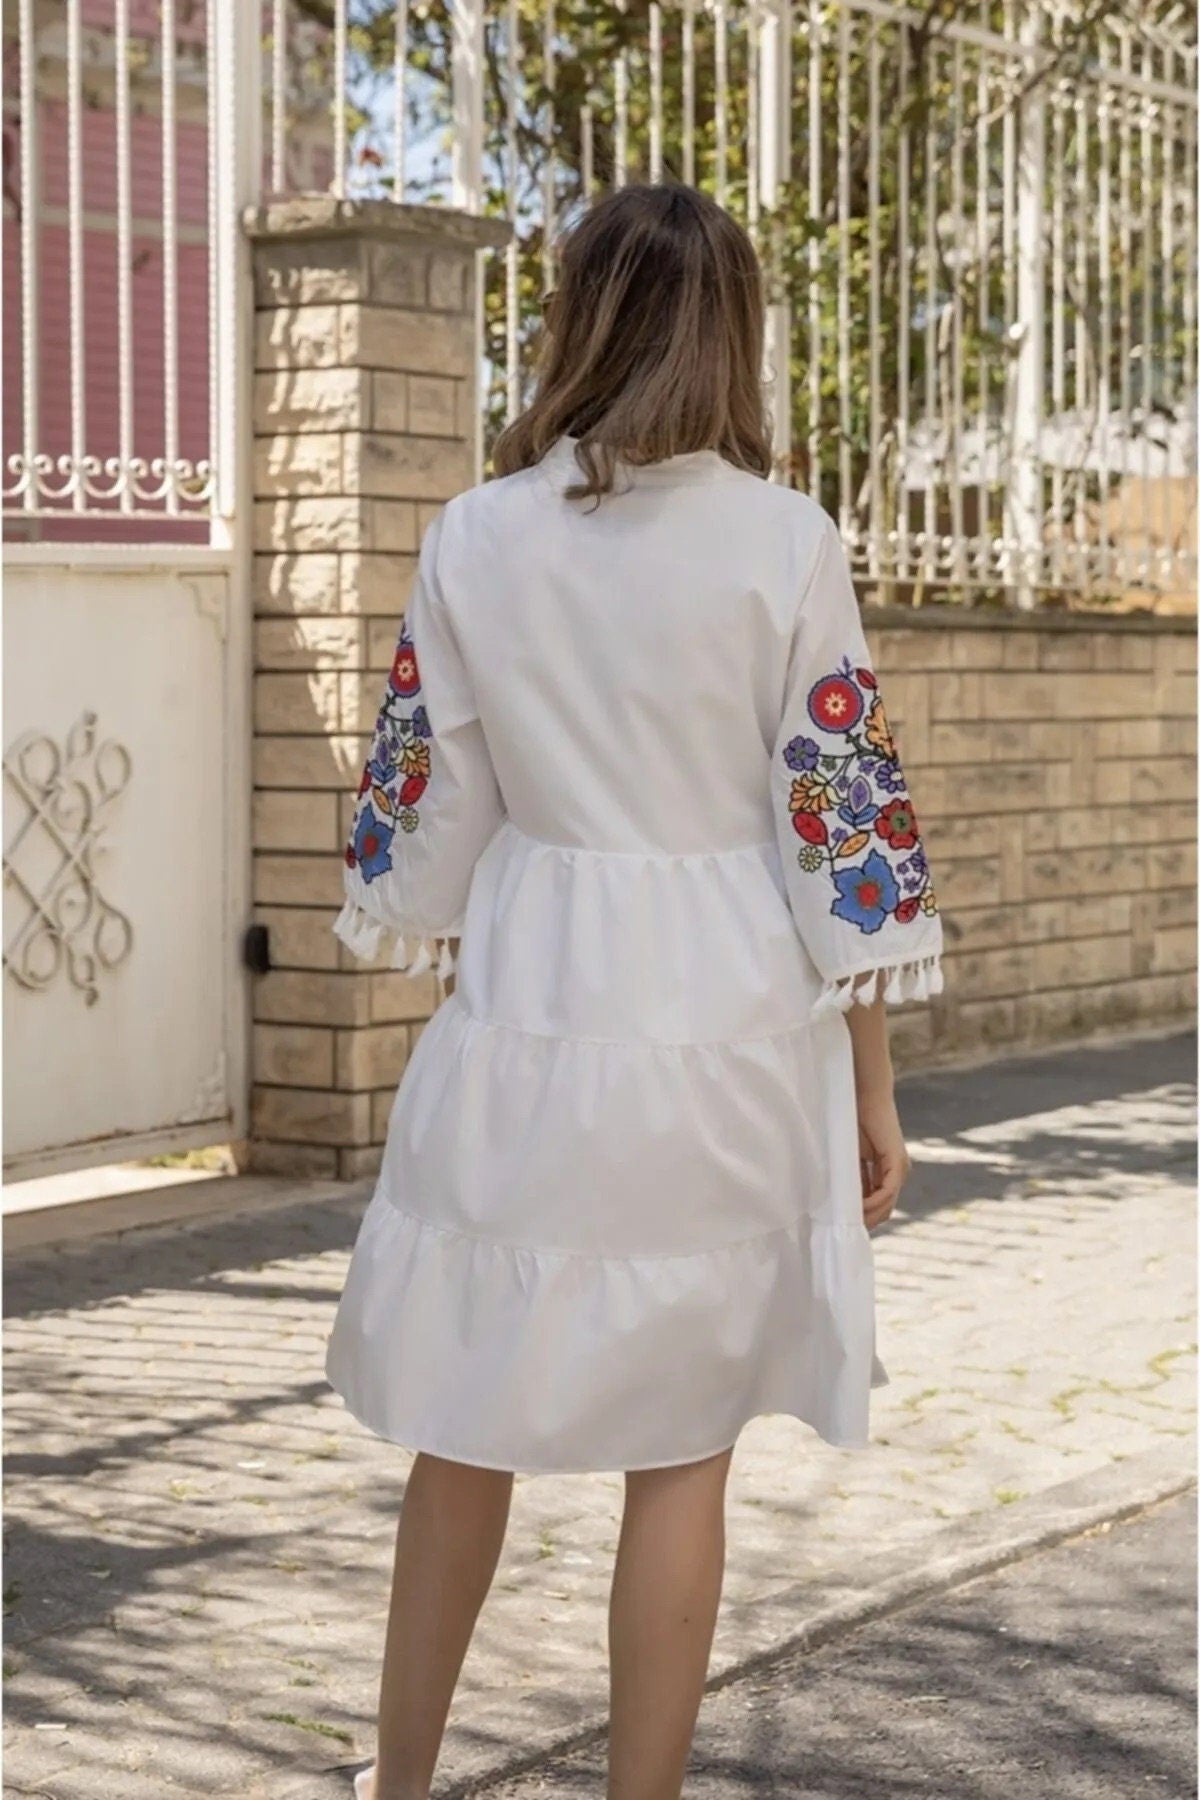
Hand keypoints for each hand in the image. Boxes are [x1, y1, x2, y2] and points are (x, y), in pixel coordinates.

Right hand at [856, 1089, 909, 1230]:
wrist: (866, 1096)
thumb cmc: (855, 1120)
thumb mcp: (851, 1156)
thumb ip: (852, 1176)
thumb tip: (841, 1200)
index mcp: (887, 1172)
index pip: (878, 1204)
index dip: (862, 1216)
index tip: (843, 1224)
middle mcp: (898, 1174)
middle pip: (884, 1210)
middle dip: (866, 1221)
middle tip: (844, 1228)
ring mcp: (900, 1169)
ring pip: (887, 1205)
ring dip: (868, 1215)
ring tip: (847, 1220)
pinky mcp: (897, 1163)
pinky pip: (887, 1192)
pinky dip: (873, 1202)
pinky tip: (857, 1206)